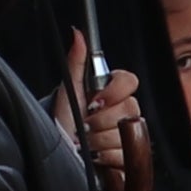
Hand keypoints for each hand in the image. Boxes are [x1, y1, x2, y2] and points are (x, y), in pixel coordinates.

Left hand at [62, 50, 146, 190]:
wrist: (59, 153)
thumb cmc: (63, 121)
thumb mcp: (68, 90)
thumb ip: (76, 61)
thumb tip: (78, 33)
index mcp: (113, 93)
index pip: (130, 81)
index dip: (113, 92)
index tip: (93, 101)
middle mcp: (125, 113)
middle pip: (130, 109)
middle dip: (101, 119)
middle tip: (85, 123)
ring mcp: (130, 135)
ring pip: (126, 134)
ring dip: (99, 140)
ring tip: (85, 141)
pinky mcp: (129, 158)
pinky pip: (126, 155)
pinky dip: (106, 158)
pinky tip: (95, 156)